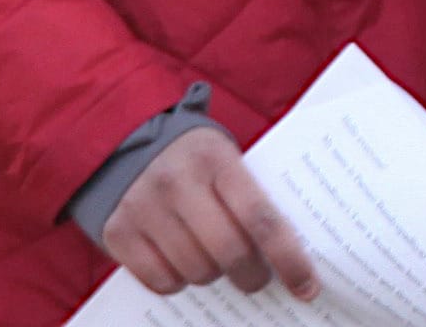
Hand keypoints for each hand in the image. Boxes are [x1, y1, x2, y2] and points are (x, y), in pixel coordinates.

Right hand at [102, 125, 317, 300]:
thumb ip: (247, 195)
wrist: (123, 138)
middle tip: (258, 278)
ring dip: (213, 276)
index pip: (260, 217)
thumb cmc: (191, 156)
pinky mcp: (118, 232)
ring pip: (197, 272)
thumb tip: (288, 255)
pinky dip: (178, 282)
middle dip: (252, 276)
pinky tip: (181, 261)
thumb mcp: (222, 157)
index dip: (288, 258)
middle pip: (230, 253)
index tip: (307, 287)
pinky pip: (162, 282)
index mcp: (215, 157)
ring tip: (214, 259)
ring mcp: (144, 207)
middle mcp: (178, 181)